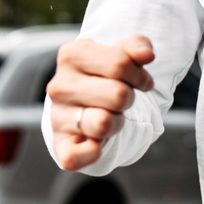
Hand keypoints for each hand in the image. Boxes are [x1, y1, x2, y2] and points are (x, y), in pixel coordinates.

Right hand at [46, 35, 154, 170]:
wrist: (83, 103)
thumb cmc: (105, 76)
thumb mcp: (121, 55)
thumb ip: (137, 47)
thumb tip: (147, 54)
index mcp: (71, 54)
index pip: (120, 64)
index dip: (140, 76)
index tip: (139, 81)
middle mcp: (59, 85)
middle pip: (118, 95)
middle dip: (129, 99)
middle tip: (120, 100)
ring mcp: (56, 116)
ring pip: (104, 123)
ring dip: (117, 123)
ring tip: (109, 116)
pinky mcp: (59, 145)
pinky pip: (76, 156)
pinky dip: (93, 152)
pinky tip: (96, 142)